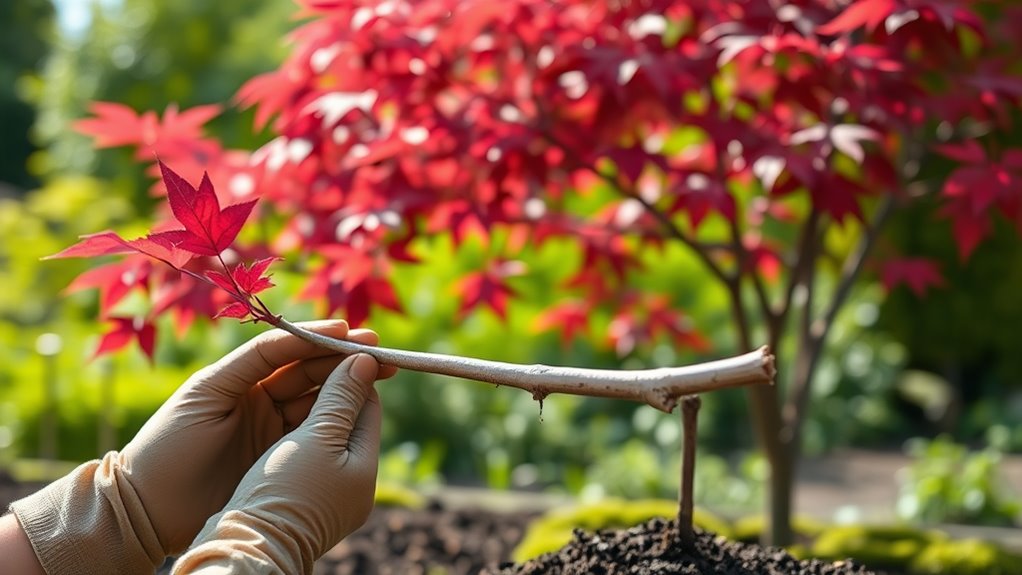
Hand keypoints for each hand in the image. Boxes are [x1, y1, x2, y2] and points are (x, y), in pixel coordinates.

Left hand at [122, 320, 394, 553]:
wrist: (149, 507)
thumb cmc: (170, 443)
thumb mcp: (209, 391)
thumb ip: (253, 360)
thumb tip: (300, 334)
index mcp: (242, 377)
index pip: (290, 351)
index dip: (321, 340)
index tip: (352, 333)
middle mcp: (260, 399)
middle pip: (311, 373)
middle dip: (345, 360)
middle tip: (381, 353)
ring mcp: (272, 431)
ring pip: (318, 401)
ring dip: (348, 387)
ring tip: (378, 376)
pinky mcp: (279, 460)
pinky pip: (315, 434)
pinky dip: (338, 420)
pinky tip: (360, 410)